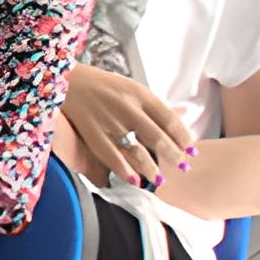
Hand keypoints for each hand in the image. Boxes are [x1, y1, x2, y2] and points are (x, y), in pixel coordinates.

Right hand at [59, 65, 197, 189]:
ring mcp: (108, 120)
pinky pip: (111, 155)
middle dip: (173, 156)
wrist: (66, 80)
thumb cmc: (103, 86)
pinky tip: (134, 180)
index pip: (169, 120)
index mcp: (139, 94)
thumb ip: (154, 106)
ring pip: (136, 150)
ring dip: (151, 168)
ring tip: (159, 179)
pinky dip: (124, 170)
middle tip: (182, 167)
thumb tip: (184, 116)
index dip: (184, 138)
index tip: (192, 151)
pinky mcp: (91, 131)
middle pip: (157, 137)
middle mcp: (126, 107)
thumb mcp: (132, 88)